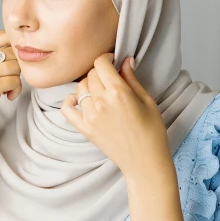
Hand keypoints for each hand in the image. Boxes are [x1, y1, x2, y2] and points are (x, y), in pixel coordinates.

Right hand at [0, 30, 22, 132]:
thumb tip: (17, 39)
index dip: (13, 47)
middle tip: (7, 78)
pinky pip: (16, 81)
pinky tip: (8, 95)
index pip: (2, 36)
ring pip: (15, 66)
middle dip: (14, 66)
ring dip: (16, 79)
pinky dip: (16, 90)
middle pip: (11, 52)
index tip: (12, 60)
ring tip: (7, 88)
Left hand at [60, 53, 170, 179]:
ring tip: (100, 91)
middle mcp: (101, 102)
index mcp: (118, 92)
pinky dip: (70, 100)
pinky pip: (67, 108)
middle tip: (110, 78)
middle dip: (100, 72)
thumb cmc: (152, 131)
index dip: (107, 58)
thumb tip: (125, 60)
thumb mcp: (147, 101)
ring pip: (80, 87)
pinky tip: (79, 100)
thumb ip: (132, 79)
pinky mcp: (84, 128)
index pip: (101, 63)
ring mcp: (90, 115)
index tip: (112, 61)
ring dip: (89, 85)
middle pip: (91, 74)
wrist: (145, 162)